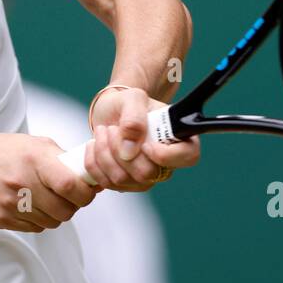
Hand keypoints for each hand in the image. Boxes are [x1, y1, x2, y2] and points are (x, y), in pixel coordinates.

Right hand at [0, 133, 99, 231]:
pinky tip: (28, 204)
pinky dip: (38, 219)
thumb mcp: (30, 144)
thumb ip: (60, 159)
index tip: (86, 188)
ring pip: (52, 222)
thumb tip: (90, 175)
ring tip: (44, 198)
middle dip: (72, 205)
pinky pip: (35, 228)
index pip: (72, 185)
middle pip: (66, 210)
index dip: (85, 192)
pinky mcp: (1, 219)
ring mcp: (10, 204)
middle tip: (66, 195)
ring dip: (55, 213)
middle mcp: (22, 183)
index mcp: (33, 158)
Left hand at [85, 86, 200, 190]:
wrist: (111, 112)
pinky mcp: (125, 185)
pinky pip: (107, 182)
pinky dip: (94, 162)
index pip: (188, 157)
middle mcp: (166, 164)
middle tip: (113, 128)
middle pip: (147, 173)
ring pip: (122, 179)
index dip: (165, 155)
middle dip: (121, 148)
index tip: (145, 142)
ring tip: (102, 131)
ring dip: (104, 152)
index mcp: (180, 139)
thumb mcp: (133, 98)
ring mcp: (146, 178)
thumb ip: (134, 117)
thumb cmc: (128, 104)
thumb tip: (129, 149)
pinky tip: (94, 145)